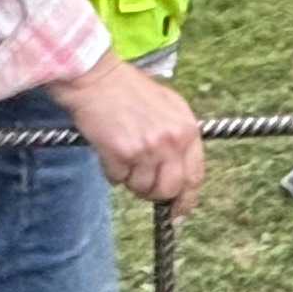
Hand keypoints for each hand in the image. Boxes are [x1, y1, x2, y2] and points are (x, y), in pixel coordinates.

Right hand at [47, 55, 203, 218]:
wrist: (97, 78)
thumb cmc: (128, 90)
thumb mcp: (168, 107)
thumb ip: (178, 138)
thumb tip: (179, 174)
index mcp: (187, 129)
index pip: (194, 176)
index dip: (186, 199)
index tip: (178, 213)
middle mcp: (171, 141)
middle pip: (168, 189)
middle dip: (153, 192)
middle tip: (140, 180)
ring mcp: (147, 148)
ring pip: (141, 187)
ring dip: (129, 179)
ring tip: (123, 155)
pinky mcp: (122, 153)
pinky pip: (118, 179)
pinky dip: (111, 171)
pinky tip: (109, 150)